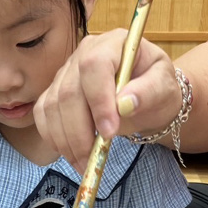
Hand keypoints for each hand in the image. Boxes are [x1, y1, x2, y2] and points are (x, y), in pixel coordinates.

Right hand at [34, 31, 181, 170]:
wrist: (144, 96)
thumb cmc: (156, 87)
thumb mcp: (164, 87)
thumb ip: (149, 92)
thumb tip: (125, 104)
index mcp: (113, 43)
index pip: (94, 66)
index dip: (98, 101)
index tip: (109, 132)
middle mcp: (84, 53)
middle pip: (68, 92)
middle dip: (79, 131)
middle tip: (93, 158)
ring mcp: (66, 72)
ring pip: (53, 107)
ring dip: (65, 141)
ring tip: (85, 163)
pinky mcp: (54, 91)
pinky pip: (43, 115)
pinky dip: (54, 138)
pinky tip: (71, 154)